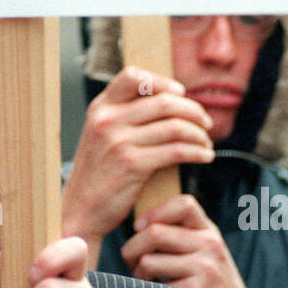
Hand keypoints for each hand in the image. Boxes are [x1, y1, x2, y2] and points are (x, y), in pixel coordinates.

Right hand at [61, 66, 214, 256]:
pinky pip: (177, 151)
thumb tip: (170, 102)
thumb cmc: (98, 174)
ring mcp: (119, 142)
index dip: (162, 81)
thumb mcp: (100, 136)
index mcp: (100, 108)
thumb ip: (124, 117)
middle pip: (164, 102)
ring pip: (175, 127)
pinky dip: (197, 152)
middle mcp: (107, 120)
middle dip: (193, 111)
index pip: (133, 77)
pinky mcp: (133, 164)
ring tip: (207, 143)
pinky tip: (204, 157)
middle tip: (206, 123)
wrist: (80, 210)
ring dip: (199, 134)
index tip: (180, 93)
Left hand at [121, 194, 277, 287]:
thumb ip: (184, 235)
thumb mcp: (208, 253)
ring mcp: (204, 269)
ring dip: (138, 275)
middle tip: (131, 262)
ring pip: (148, 261)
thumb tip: (139, 225)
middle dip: (132, 249)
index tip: (140, 227)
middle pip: (154, 233)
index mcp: (210, 233)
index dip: (155, 212)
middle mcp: (209, 246)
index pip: (183, 203)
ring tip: (146, 282)